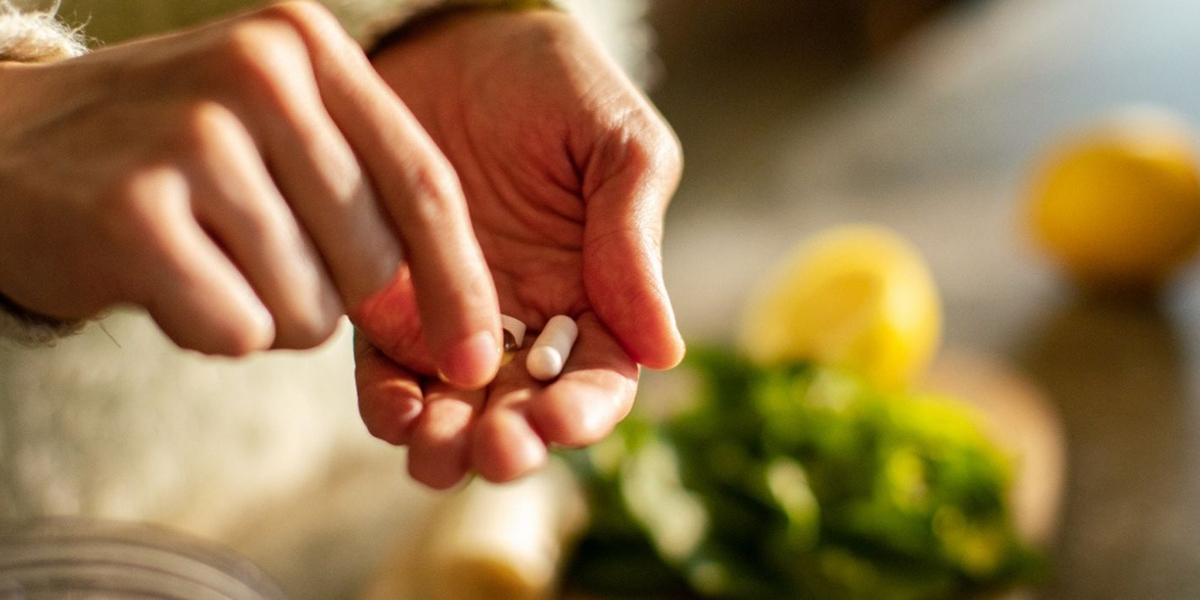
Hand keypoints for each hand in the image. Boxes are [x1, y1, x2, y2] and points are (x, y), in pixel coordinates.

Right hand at [0, 1, 500, 383]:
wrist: (6, 148)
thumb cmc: (173, 154)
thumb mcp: (277, 128)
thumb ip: (367, 188)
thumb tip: (454, 316)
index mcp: (308, 46)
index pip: (426, 184)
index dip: (461, 284)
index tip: (478, 357)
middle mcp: (259, 74)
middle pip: (373, 260)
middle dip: (334, 296)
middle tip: (258, 256)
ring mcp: (193, 137)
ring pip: (307, 308)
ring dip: (267, 312)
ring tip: (205, 256)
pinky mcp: (132, 212)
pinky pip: (237, 329)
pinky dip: (209, 328)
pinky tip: (165, 277)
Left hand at [357, 9, 684, 487]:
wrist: (455, 34)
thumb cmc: (552, 80)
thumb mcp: (618, 145)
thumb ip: (635, 239)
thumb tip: (665, 351)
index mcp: (596, 292)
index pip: (599, 379)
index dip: (584, 412)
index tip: (558, 421)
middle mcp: (526, 320)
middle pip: (525, 411)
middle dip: (509, 443)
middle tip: (492, 449)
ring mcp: (453, 314)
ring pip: (455, 407)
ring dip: (446, 443)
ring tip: (434, 451)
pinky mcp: (386, 298)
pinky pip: (386, 367)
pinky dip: (388, 402)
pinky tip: (392, 410)